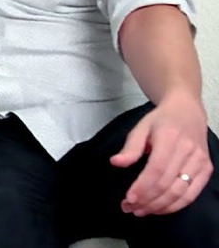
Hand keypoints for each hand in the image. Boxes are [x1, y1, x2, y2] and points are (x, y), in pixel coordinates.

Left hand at [111, 94, 213, 215]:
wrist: (187, 111)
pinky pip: (192, 194)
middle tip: (129, 208)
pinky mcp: (206, 169)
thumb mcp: (141, 127)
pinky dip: (175, 205)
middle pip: (167, 184)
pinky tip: (159, 208)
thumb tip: (115, 163)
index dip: (143, 186)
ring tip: (141, 211)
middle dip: (147, 200)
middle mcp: (188, 151)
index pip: (157, 169)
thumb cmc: (161, 120)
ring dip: (159, 206)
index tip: (128, 198)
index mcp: (170, 137)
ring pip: (180, 192)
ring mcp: (200, 161)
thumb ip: (130, 147)